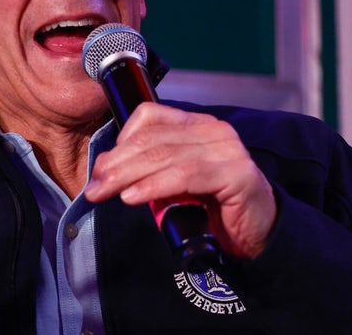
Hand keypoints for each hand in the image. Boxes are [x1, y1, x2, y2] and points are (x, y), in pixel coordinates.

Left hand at [84, 103, 275, 259]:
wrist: (258, 236)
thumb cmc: (213, 209)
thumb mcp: (174, 183)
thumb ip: (149, 170)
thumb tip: (106, 170)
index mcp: (197, 125)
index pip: (150, 116)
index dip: (120, 140)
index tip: (101, 168)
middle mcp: (214, 130)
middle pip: (152, 138)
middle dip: (116, 163)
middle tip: (94, 186)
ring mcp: (228, 149)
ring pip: (165, 155)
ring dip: (127, 176)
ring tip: (106, 193)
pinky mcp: (236, 174)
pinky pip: (185, 176)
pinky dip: (154, 186)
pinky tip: (133, 198)